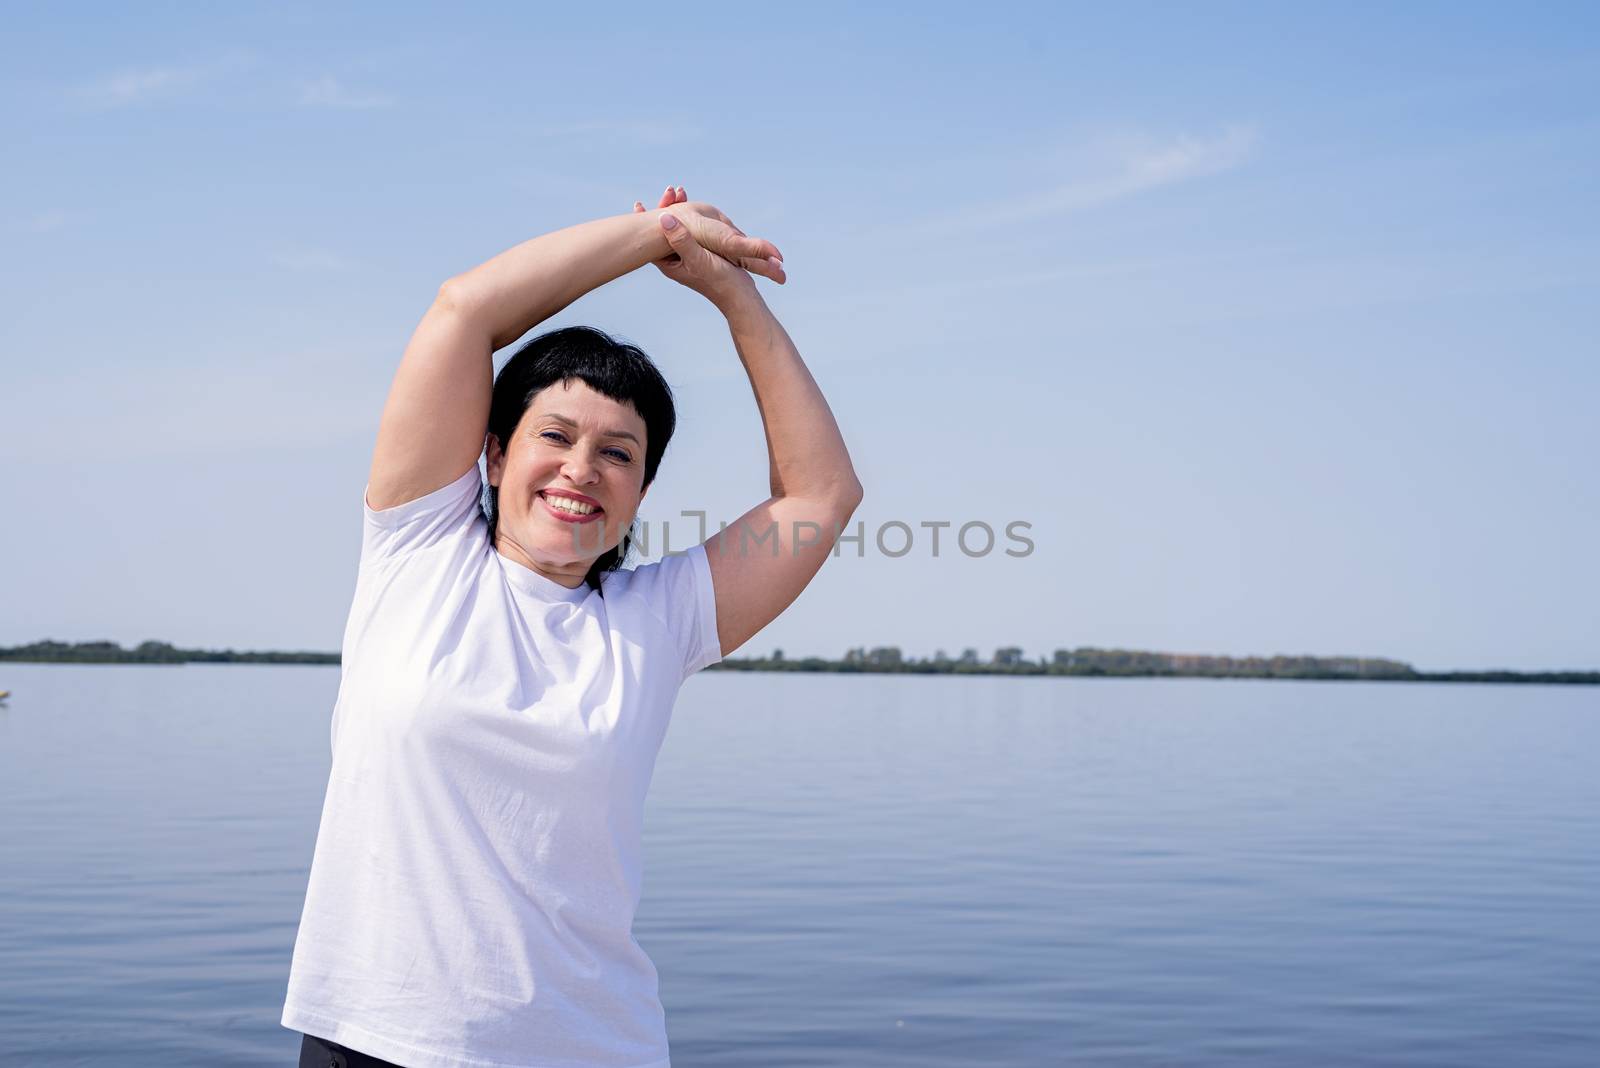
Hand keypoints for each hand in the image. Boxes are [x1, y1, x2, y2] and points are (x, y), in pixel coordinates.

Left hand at [632, 186, 784, 306]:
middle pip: (662, 233)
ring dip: (678, 212)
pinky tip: (695, 208)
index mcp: (669, 263)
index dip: (643, 221)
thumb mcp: (699, 259)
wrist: (740, 296)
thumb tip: (663, 218)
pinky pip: (692, 232)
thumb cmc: (719, 281)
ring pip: (678, 231)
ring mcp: (689, 257)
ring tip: (680, 193)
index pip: (649, 241)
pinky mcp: (702, 254)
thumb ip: (682, 240)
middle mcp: (676, 260)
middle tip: (669, 191)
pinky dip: (691, 219)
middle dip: (663, 210)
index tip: (639, 204)